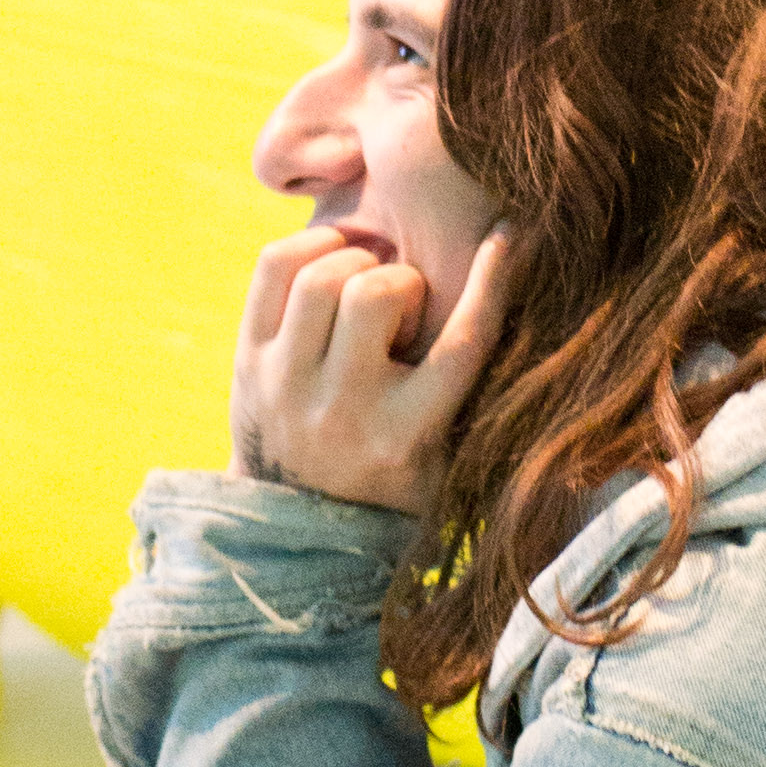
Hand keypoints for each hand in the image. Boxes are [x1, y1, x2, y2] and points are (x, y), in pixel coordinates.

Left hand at [232, 223, 514, 515]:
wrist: (298, 530)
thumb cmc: (393, 480)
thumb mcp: (447, 460)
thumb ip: (476, 395)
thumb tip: (516, 292)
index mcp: (405, 434)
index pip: (461, 344)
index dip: (492, 282)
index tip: (508, 236)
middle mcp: (342, 410)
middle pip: (375, 294)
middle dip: (403, 281)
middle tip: (404, 303)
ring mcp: (286, 384)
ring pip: (322, 276)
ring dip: (356, 262)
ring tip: (366, 280)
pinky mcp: (249, 362)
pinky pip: (274, 269)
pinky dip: (308, 248)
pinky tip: (331, 258)